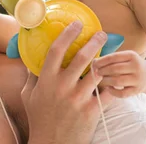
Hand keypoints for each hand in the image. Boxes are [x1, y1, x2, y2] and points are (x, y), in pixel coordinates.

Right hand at [23, 22, 113, 143]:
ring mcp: (78, 98)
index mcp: (46, 80)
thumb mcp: (28, 96)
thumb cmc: (39, 120)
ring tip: (111, 54)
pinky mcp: (91, 110)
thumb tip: (32, 61)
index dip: (67, 34)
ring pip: (97, 73)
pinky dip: (113, 85)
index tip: (76, 24)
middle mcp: (62, 86)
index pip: (56, 50)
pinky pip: (107, 93)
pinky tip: (117, 79)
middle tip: (101, 34)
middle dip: (94, 42)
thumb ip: (31, 77)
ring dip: (105, 61)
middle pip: (82, 57)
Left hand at [92, 50, 145, 97]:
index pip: (113, 57)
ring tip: (101, 80)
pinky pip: (122, 93)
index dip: (102, 61)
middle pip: (115, 69)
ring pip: (118, 81)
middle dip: (103, 71)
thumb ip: (111, 59)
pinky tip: (108, 88)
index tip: (94, 64)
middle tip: (96, 73)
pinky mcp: (137, 90)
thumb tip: (94, 62)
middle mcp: (136, 66)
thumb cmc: (130, 65)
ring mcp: (138, 79)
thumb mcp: (125, 57)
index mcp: (132, 55)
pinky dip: (113, 92)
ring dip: (106, 81)